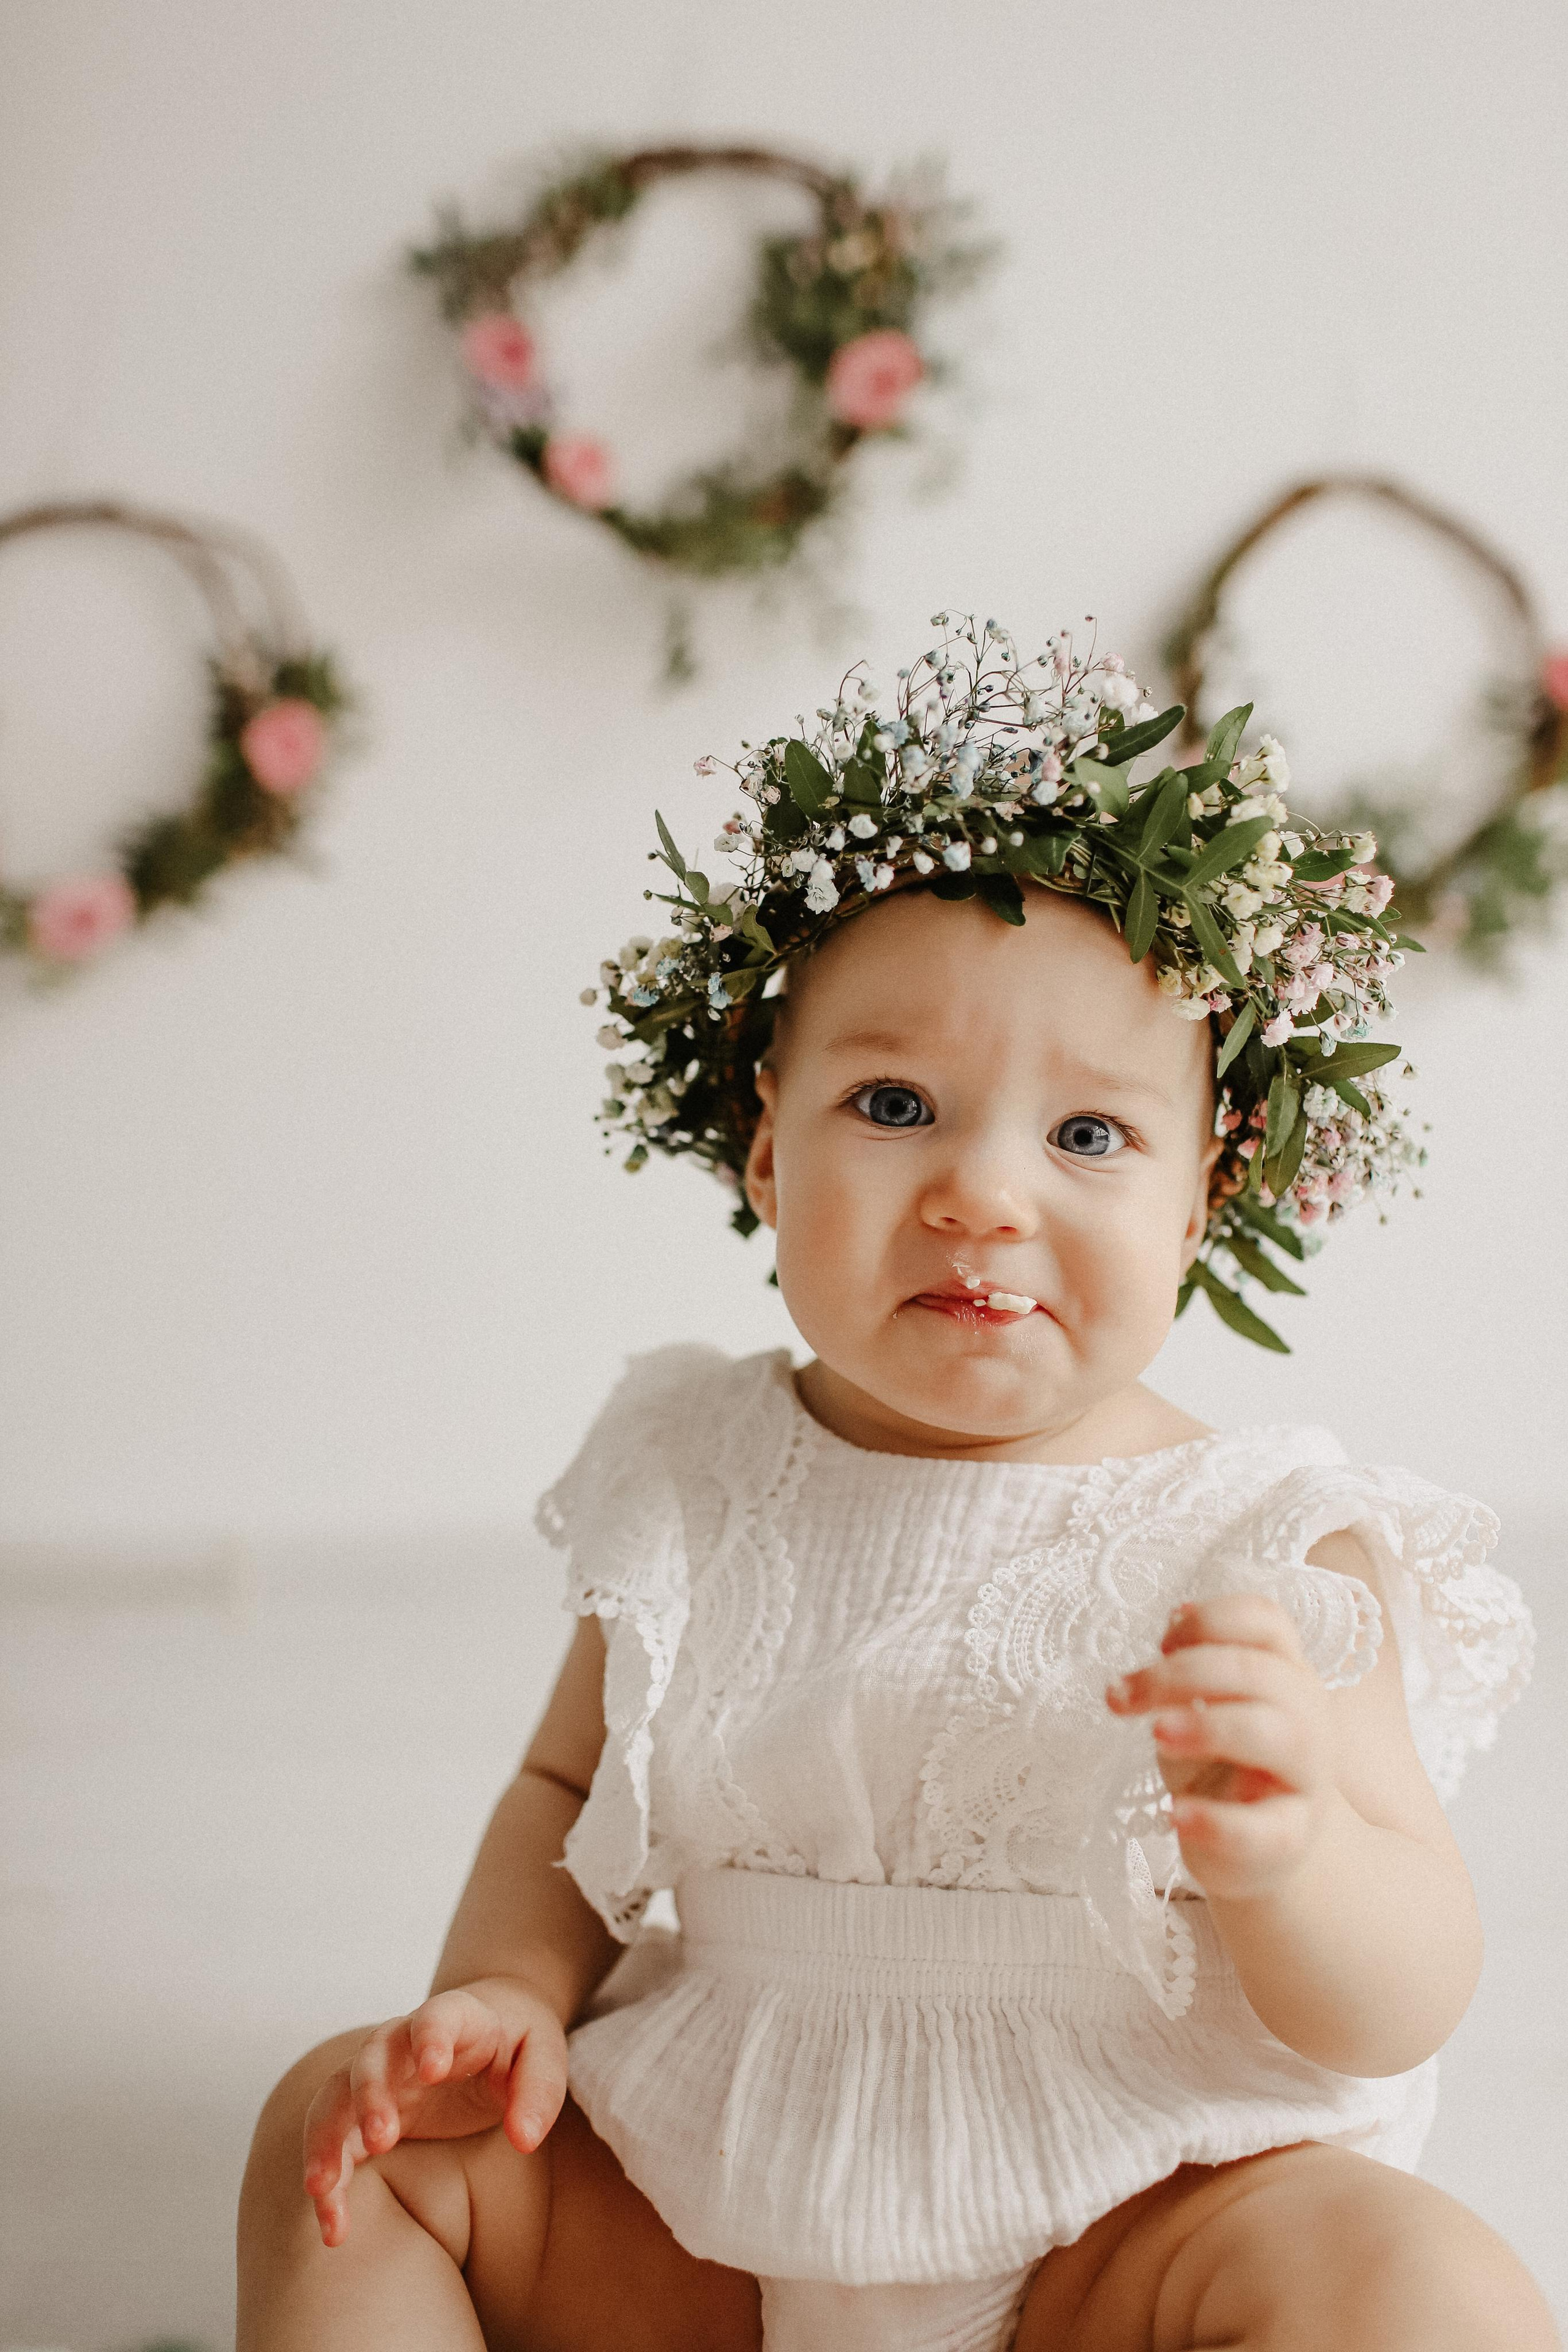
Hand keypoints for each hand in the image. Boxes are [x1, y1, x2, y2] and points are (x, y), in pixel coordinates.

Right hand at [301, 1976, 568, 2246]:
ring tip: (324, 2188)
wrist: (489, 2030)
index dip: (430, 2037)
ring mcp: (379, 2079)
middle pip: (371, 2057)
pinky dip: (327, 2183)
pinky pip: (333, 2144)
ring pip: (335, 2099)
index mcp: (455, 2018)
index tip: (432, 2069)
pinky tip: (334, 2229)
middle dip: (369, 2096)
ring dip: (325, 2140)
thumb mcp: (543, 2055)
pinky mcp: (366, 2116)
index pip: (436, 2017)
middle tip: (379, 2140)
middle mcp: (404, 2044)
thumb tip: (524, 2139)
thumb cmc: (516, 2042)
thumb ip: (538, 2090)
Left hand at [1105, 1594, 1335, 1901]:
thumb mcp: (1205, 1706)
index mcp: (1286, 1672)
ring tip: (1156, 1734)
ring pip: (1276, 1735)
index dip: (1210, 1619)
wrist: (1262, 1848)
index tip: (1160, 1645)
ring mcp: (1306, 1779)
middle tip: (1122, 1696)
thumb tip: (1176, 1617)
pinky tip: (1175, 1814)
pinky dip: (1217, 1821)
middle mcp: (1307, 1715)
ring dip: (1209, 1726)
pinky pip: (1265, 1829)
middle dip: (1181, 1674)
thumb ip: (1196, 1663)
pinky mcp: (1291, 1839)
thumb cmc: (1227, 1763)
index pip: (1265, 1621)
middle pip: (1258, 1671)